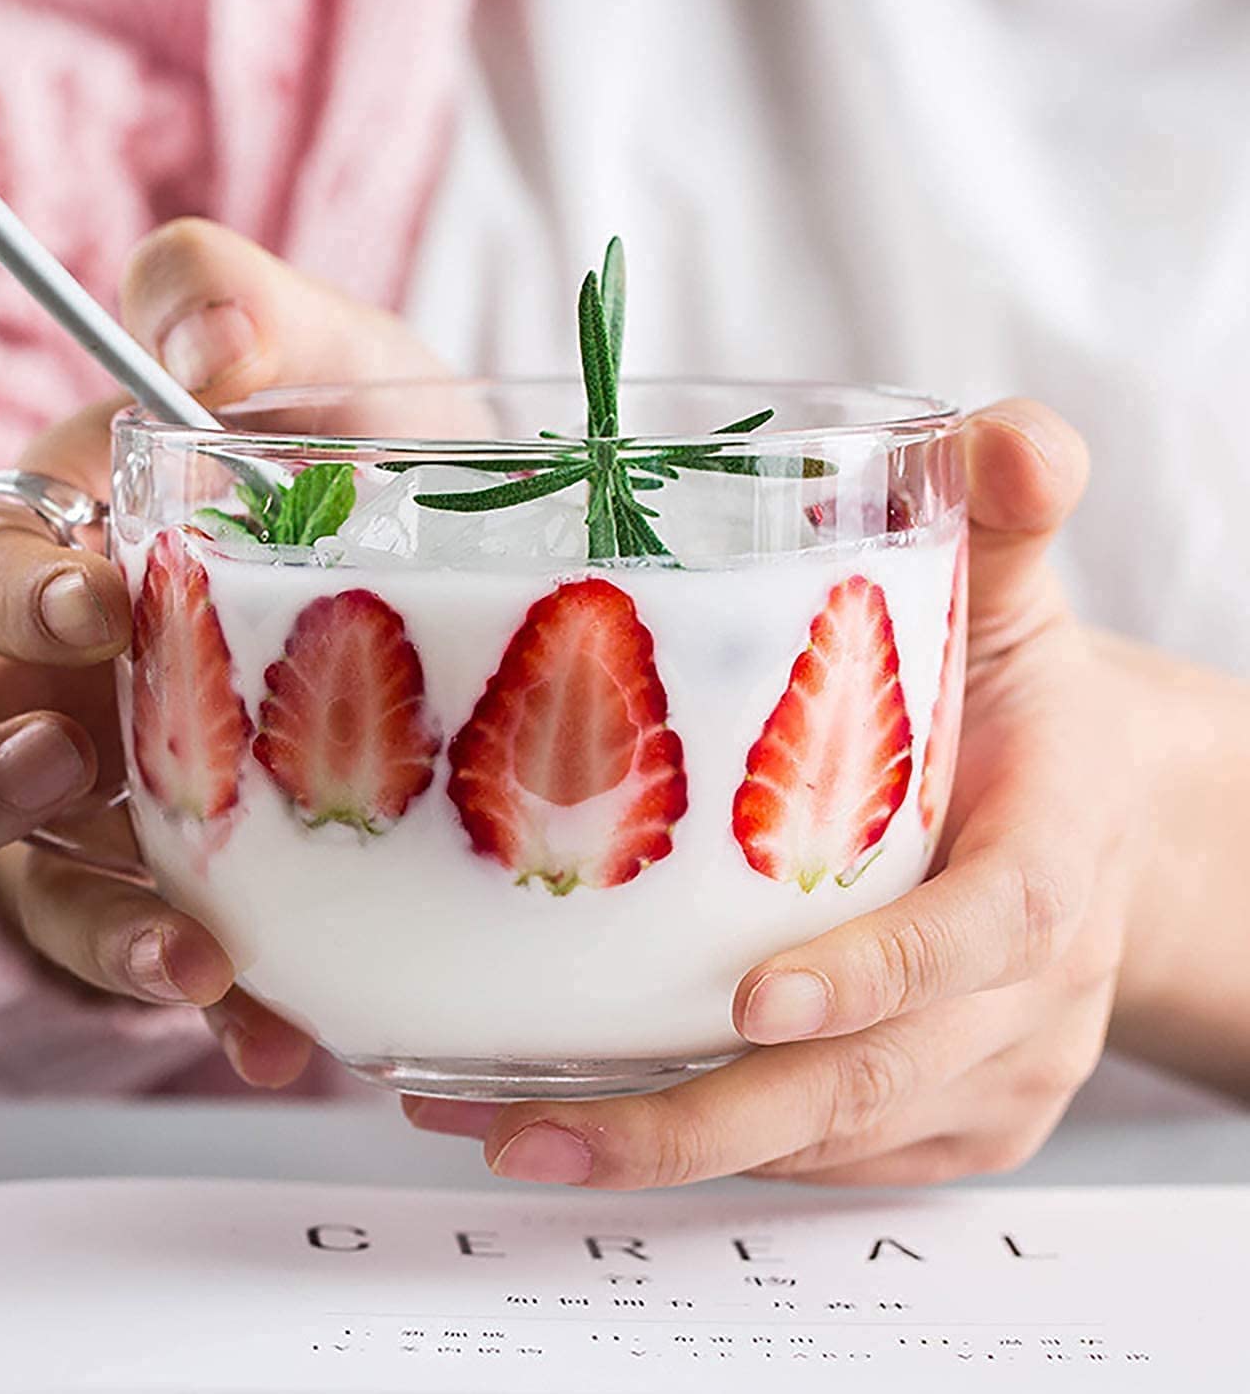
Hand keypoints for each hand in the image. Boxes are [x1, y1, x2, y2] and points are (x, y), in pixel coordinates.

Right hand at [0, 221, 442, 1085]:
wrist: (473, 569)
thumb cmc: (373, 450)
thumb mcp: (332, 354)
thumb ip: (240, 303)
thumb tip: (199, 348)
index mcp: (66, 554)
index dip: (10, 602)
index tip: (97, 608)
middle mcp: (61, 691)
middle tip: (63, 774)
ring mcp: (119, 804)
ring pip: (33, 889)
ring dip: (93, 933)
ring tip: (187, 966)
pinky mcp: (192, 889)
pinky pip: (168, 961)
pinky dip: (219, 1004)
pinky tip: (281, 1033)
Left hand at [406, 400, 1120, 1186]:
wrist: (1101, 827)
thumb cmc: (1031, 710)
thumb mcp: (1019, 602)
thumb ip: (1011, 513)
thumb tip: (1006, 436)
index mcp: (1050, 860)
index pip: (980, 931)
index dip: (875, 975)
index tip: (753, 999)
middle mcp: (1024, 997)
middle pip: (871, 1085)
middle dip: (703, 1120)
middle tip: (533, 1121)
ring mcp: (985, 1077)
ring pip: (826, 1141)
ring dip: (662, 1147)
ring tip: (497, 1125)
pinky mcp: (942, 1122)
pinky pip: (822, 1160)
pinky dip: (697, 1150)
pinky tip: (562, 1119)